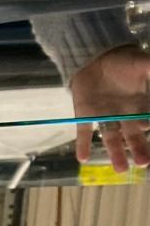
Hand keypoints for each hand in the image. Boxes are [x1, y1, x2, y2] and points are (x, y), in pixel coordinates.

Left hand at [69, 44, 149, 172]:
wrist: (96, 56)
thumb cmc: (124, 60)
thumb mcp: (144, 64)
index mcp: (140, 104)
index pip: (147, 122)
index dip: (148, 128)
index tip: (149, 130)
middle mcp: (124, 114)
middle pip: (132, 136)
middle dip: (138, 148)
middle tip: (144, 163)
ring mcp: (104, 116)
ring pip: (112, 138)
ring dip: (115, 153)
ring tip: (120, 169)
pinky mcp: (85, 114)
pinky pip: (84, 132)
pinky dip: (83, 144)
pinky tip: (83, 158)